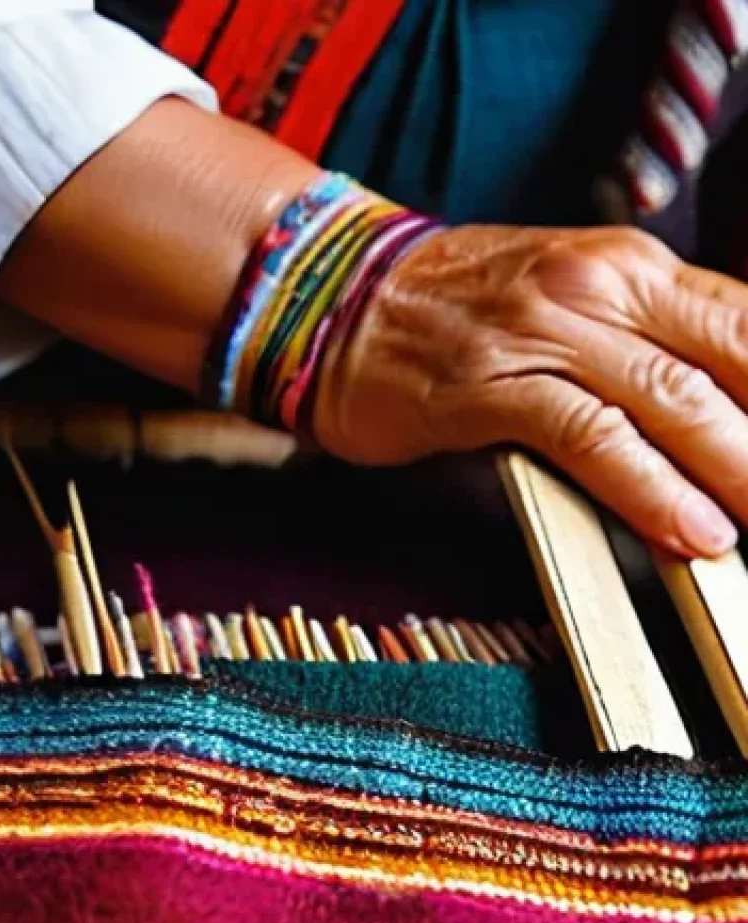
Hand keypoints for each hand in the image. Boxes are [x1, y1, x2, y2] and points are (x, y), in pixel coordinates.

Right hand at [311, 224, 747, 557]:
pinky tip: (687, 529)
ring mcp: (543, 331)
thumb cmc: (452, 306)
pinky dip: (649, 486)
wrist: (342, 296)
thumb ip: (642, 342)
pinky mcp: (491, 384)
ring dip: (738, 470)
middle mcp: (598, 286)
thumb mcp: (565, 299)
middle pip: (733, 364)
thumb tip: (716, 412)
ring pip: (674, 401)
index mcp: (628, 265)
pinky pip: (591, 435)